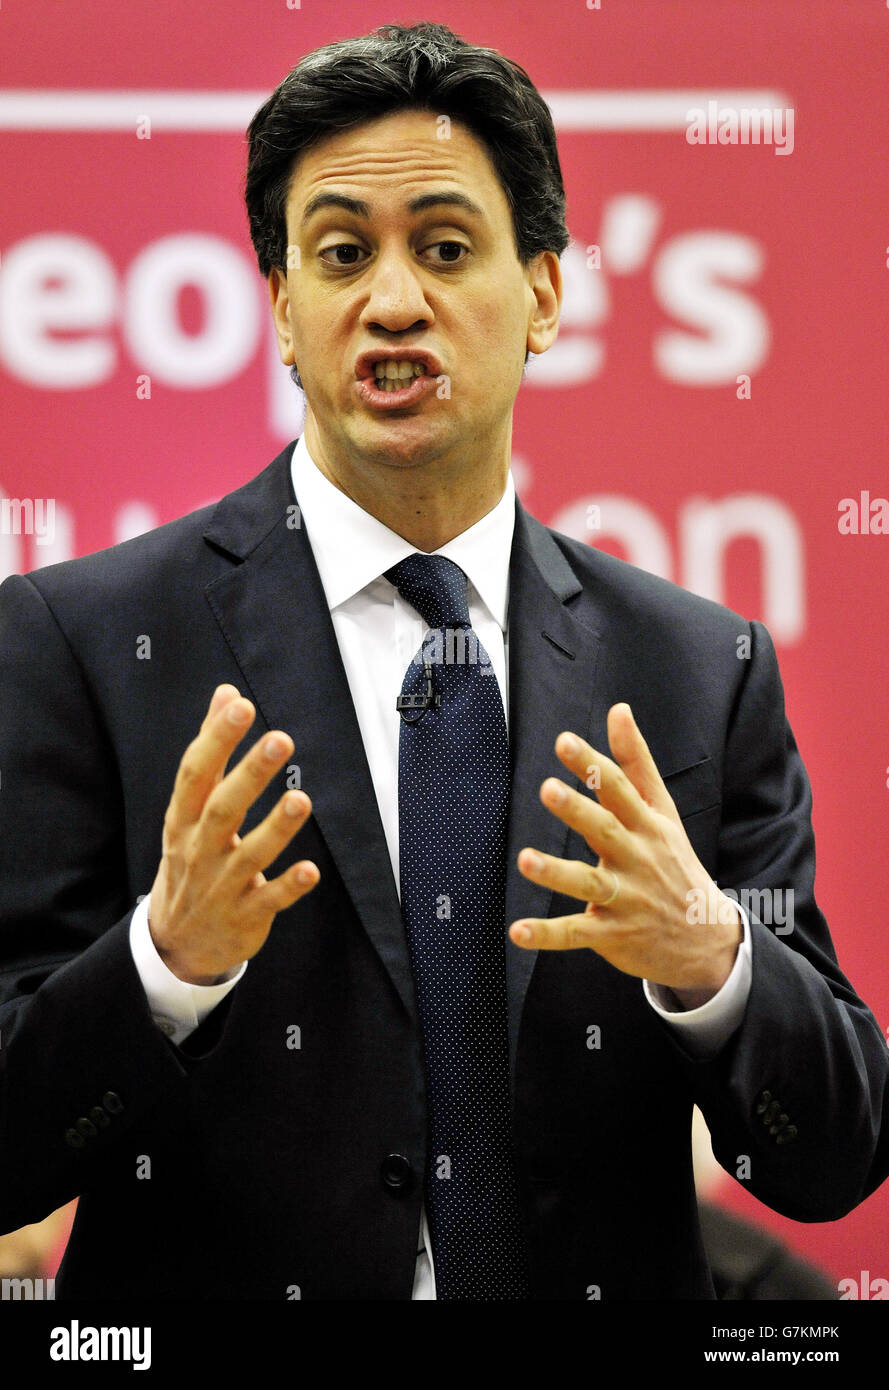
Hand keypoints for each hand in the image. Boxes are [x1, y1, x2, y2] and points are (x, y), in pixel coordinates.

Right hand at [148, 684, 318, 984]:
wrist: (177, 942)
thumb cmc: (191, 858)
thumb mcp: (190, 808)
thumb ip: (211, 749)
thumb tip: (227, 693)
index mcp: (183, 819)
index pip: (195, 773)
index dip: (216, 739)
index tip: (240, 705)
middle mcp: (199, 850)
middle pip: (222, 809)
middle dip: (250, 774)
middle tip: (280, 739)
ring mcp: (220, 886)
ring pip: (249, 855)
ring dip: (276, 828)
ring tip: (300, 799)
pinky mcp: (245, 916)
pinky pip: (268, 901)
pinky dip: (288, 886)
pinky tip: (311, 871)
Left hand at [508, 703, 740, 1005]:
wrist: (707, 938)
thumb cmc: (675, 862)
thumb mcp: (662, 811)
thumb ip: (636, 762)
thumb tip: (618, 710)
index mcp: (647, 826)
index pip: (619, 790)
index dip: (592, 765)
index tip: (564, 742)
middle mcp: (636, 859)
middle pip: (605, 831)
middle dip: (577, 811)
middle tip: (548, 788)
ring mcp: (625, 899)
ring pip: (589, 884)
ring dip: (557, 873)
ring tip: (525, 859)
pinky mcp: (612, 935)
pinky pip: (576, 933)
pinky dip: (547, 934)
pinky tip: (518, 932)